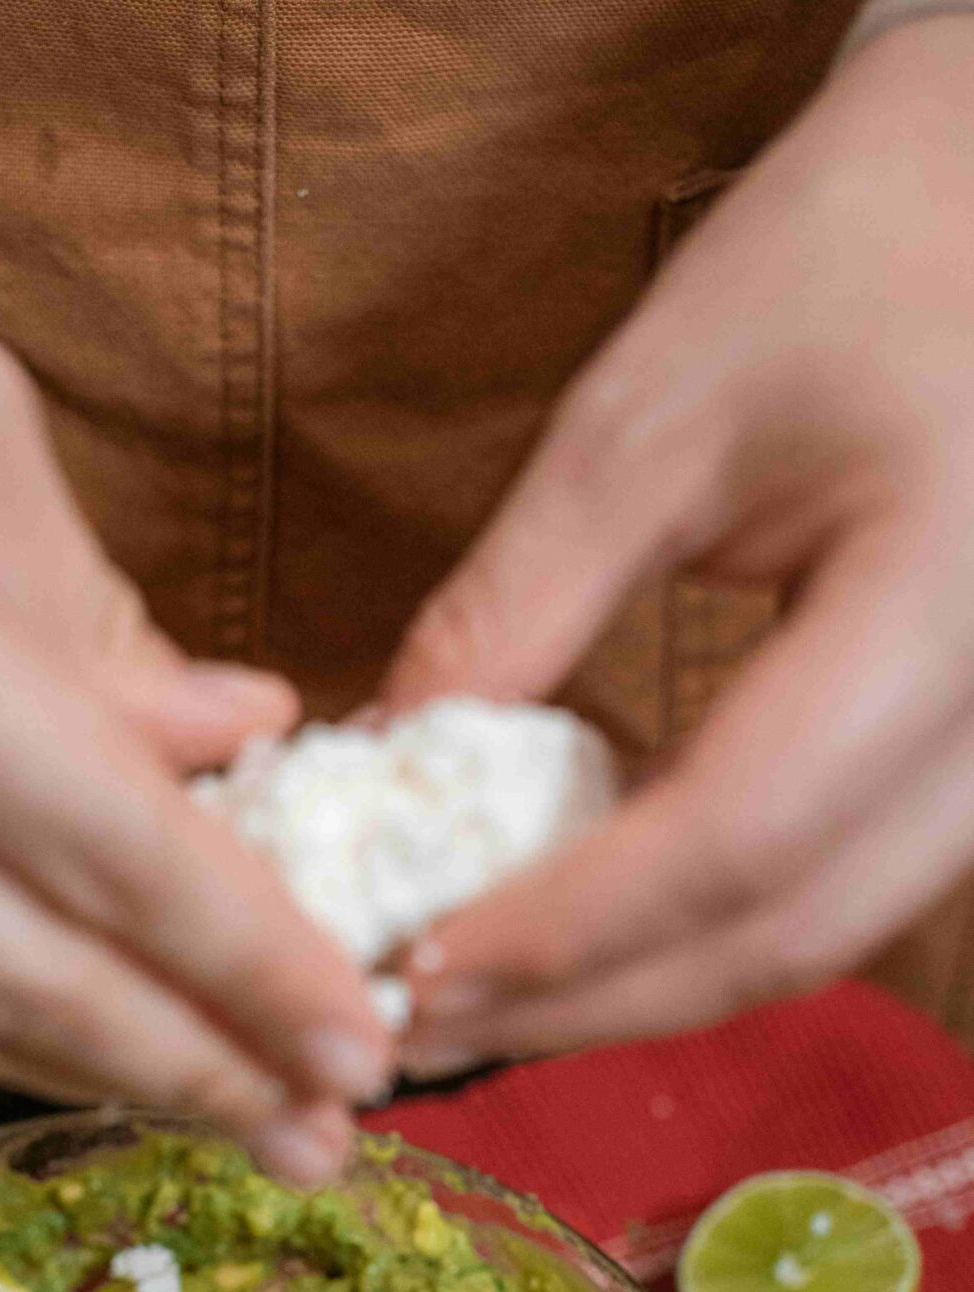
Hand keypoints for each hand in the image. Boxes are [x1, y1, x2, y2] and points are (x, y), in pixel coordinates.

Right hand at [0, 38, 393, 1179]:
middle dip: (189, 1070)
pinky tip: (84, 1045)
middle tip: (327, 1139)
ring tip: (239, 1120)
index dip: (243, 961)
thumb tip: (232, 746)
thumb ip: (91, 615)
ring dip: (93, 1076)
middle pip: (13, 977)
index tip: (360, 1041)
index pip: (96, 846)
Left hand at [380, 17, 973, 1074]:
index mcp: (944, 600)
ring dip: (638, 992)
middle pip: (788, 933)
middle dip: (586, 1002)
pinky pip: (837, 890)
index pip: (740, 833)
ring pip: (819, 938)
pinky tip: (577, 936)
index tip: (418, 967)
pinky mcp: (971, 763)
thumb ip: (518, 603)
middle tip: (420, 1025)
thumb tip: (381, 768)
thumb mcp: (650, 414)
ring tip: (478, 1001)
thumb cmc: (838, 263)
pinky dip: (699, 934)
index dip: (569, 927)